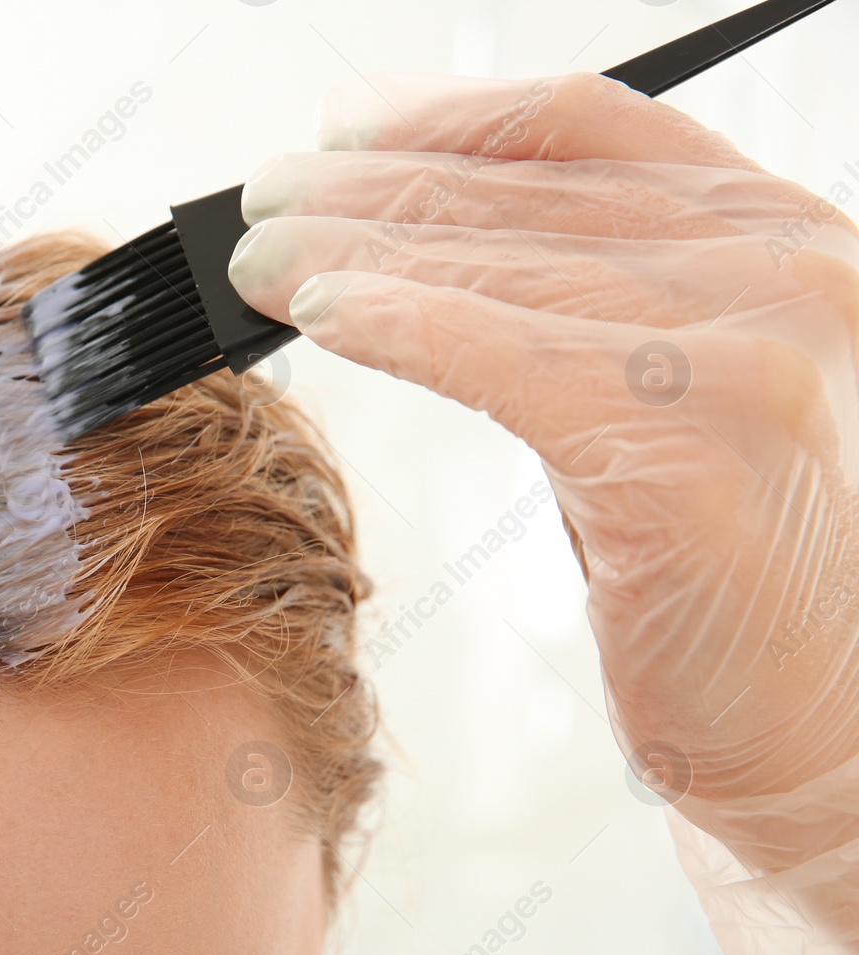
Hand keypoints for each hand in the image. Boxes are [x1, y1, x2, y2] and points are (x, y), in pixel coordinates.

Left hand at [227, 72, 858, 954]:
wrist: (840, 737)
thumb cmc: (741, 583)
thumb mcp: (674, 409)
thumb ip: (591, 319)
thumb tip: (420, 260)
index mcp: (784, 243)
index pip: (590, 129)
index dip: (448, 116)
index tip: (343, 128)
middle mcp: (786, 272)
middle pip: (525, 192)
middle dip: (368, 187)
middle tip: (261, 199)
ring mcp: (752, 357)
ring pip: (502, 269)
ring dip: (356, 248)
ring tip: (256, 259)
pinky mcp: (695, 456)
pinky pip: (505, 359)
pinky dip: (401, 324)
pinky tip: (322, 312)